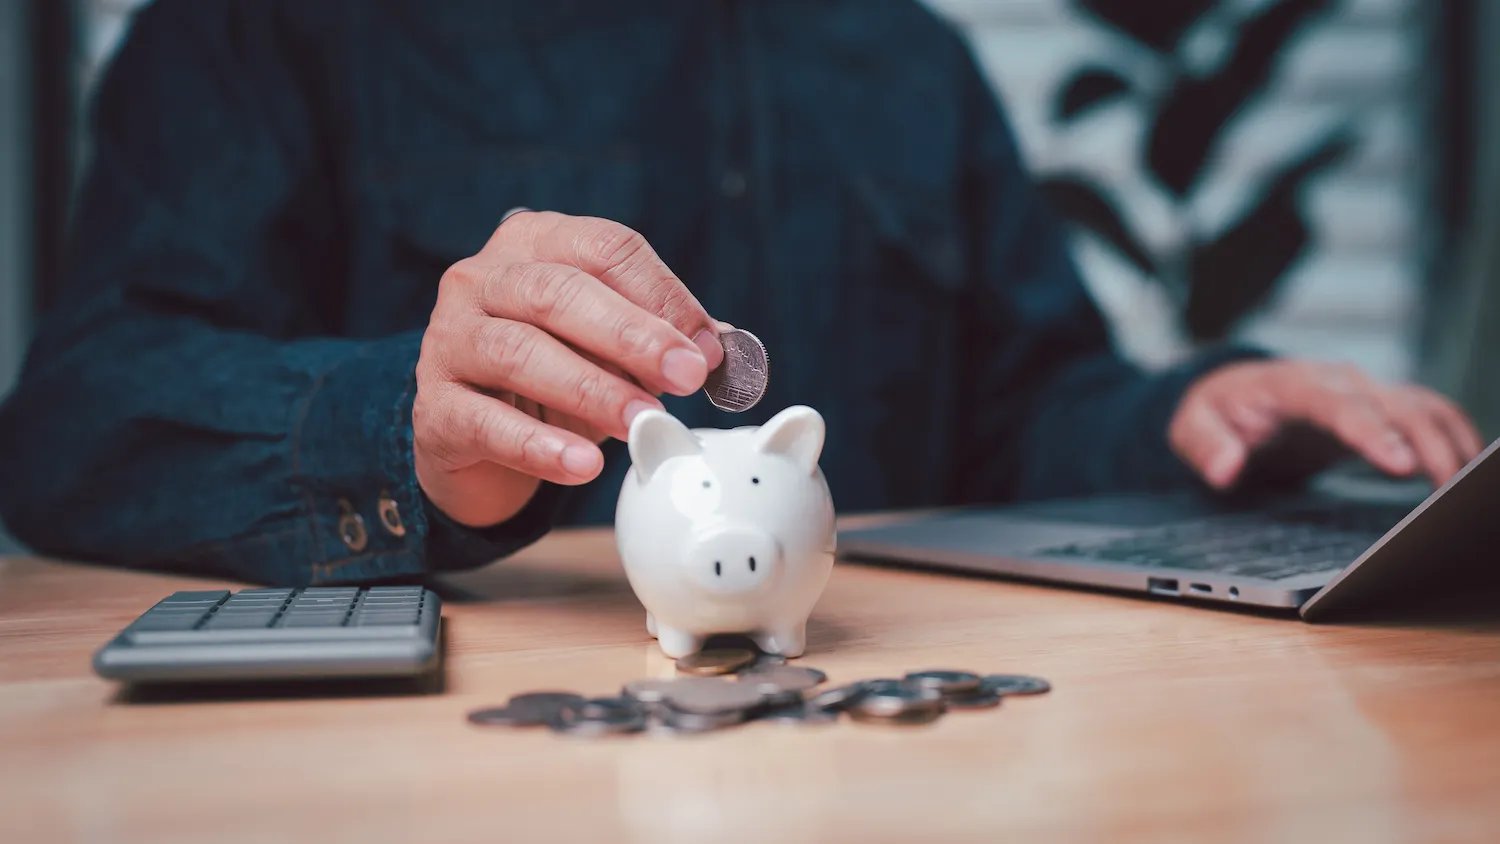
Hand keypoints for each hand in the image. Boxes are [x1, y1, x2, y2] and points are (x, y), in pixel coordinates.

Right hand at [412, 211, 724, 527]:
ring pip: (518, 351)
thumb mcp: (609, 348)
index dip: (661, 294)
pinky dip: (538, 446)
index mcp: (535, 243)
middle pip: (559, 292)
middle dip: (631, 335)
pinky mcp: (434, 406)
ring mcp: (448, 339)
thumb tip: (717, 353)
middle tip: (686, 377)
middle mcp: (482, 279)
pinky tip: (583, 465)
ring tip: (642, 422)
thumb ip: (662, 341)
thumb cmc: (552, 374)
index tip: (705, 349)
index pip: (603, 248)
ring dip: (591, 388)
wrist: (471, 434)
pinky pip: (485, 422)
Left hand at [1169, 359, 1484, 490]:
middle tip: (1450, 491)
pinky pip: (1428, 414)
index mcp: (1293, 384)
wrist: (1232, 392)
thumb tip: (1226, 468)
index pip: (1339, 405)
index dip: (1372, 433)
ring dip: (1451, 442)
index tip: (1400, 465)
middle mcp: (1337, 381)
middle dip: (1428, 444)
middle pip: (1395, 405)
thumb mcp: (1191, 427)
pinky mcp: (1379, 407)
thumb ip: (1205, 445)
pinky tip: (1469, 468)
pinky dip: (1454, 435)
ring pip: (1422, 407)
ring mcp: (1364, 392)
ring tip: (1468, 487)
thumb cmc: (1216, 410)